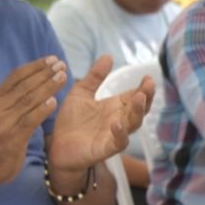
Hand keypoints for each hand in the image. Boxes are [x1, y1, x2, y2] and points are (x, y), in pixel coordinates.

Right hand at [0, 56, 64, 186]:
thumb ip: (12, 101)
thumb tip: (33, 85)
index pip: (17, 76)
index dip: (36, 66)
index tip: (52, 58)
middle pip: (25, 85)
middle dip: (45, 73)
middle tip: (61, 64)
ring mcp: (4, 122)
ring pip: (29, 99)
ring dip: (47, 86)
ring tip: (62, 77)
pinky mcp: (11, 137)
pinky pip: (29, 120)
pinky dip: (42, 110)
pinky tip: (54, 102)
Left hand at [47, 53, 152, 175]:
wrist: (56, 146)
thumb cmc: (71, 121)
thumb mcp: (81, 93)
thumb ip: (95, 76)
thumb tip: (108, 55)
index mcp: (115, 106)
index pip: (134, 95)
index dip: (143, 87)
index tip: (147, 77)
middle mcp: (119, 120)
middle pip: (140, 109)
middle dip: (146, 96)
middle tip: (148, 84)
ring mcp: (114, 135)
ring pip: (133, 124)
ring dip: (138, 111)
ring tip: (139, 98)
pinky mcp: (106, 148)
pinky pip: (118, 142)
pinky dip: (121, 134)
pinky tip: (117, 123)